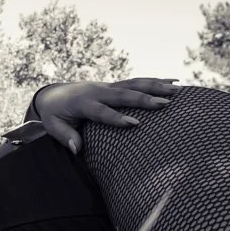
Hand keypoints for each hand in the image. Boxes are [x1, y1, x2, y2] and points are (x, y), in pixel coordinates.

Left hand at [36, 77, 179, 153]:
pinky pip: (137, 82)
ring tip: (176, 90)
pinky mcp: (115, 86)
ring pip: (134, 84)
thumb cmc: (55, 115)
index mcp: (83, 102)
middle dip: (144, 99)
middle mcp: (98, 91)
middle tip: (163, 104)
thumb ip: (66, 137)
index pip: (102, 111)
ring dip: (156, 86)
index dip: (117, 118)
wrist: (54, 94)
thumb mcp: (54, 127)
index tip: (135, 124)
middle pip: (123, 95)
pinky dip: (156, 80)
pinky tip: (174, 81)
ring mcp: (108, 86)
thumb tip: (76, 150)